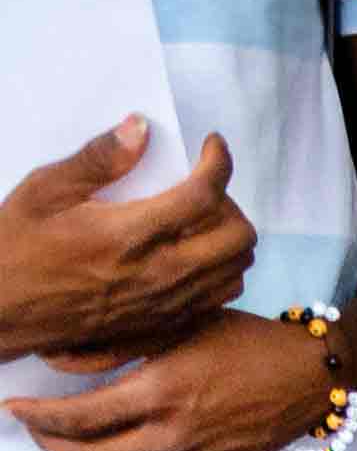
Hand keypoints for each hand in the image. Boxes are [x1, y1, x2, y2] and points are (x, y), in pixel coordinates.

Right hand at [0, 120, 250, 362]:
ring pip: (237, 269)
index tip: (211, 146)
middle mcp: (158, 274)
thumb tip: (140, 127)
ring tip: (197, 219)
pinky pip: (219, 296)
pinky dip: (220, 269)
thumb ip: (98, 159)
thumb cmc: (16, 246)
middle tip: (201, 185)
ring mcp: (166, 303)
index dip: (219, 163)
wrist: (2, 309)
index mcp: (129, 235)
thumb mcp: (45, 191)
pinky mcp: (163, 323)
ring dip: (229, 237)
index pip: (204, 195)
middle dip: (231, 201)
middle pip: (239, 236)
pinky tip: (192, 252)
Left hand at [10, 309, 330, 450]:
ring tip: (78, 433)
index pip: (77, 417)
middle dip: (51, 443)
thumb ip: (114, 344)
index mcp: (160, 392)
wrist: (314, 376)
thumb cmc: (245, 339)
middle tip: (34, 427)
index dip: (38, 417)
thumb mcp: (178, 325)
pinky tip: (135, 439)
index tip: (16, 409)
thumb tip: (55, 361)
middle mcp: (175, 435)